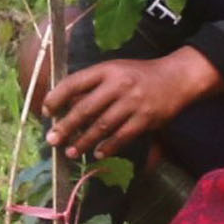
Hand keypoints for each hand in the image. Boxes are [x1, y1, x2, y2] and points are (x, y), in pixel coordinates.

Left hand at [43, 49, 220, 159]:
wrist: (177, 77)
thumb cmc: (139, 75)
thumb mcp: (115, 71)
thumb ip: (92, 85)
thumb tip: (64, 106)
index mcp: (107, 70)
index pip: (74, 82)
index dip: (56, 97)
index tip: (45, 111)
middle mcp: (119, 84)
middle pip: (85, 108)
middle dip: (66, 126)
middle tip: (52, 140)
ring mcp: (133, 102)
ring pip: (102, 126)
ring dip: (84, 141)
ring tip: (71, 152)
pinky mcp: (146, 118)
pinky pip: (122, 136)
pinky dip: (109, 147)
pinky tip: (98, 153)